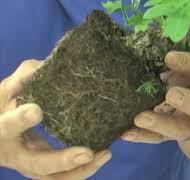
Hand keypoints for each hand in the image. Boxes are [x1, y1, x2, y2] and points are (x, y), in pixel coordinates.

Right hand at [0, 60, 110, 178]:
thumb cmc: (4, 106)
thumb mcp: (8, 89)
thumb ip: (25, 77)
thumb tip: (46, 66)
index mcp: (2, 132)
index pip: (7, 127)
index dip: (20, 121)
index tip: (36, 110)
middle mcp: (15, 156)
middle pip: (37, 165)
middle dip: (62, 160)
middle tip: (87, 152)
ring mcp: (30, 166)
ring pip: (54, 178)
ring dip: (80, 170)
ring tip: (103, 155)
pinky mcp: (43, 170)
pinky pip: (62, 178)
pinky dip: (82, 171)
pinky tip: (100, 158)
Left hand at [122, 52, 189, 172]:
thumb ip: (186, 70)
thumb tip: (164, 69)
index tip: (169, 56)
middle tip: (172, 94)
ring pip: (181, 129)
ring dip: (160, 124)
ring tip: (139, 119)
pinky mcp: (179, 135)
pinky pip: (162, 139)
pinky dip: (144, 136)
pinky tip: (126, 133)